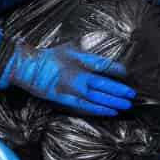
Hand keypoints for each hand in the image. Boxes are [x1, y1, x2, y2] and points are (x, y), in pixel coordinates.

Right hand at [0, 41, 134, 115]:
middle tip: (132, 94)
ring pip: (97, 98)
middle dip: (119, 90)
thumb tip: (101, 61)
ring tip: (126, 105)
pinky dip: (99, 109)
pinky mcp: (65, 100)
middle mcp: (77, 75)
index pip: (101, 65)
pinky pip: (86, 106)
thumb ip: (85, 54)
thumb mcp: (69, 48)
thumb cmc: (48, 57)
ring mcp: (71, 89)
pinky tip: (110, 111)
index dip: (115, 69)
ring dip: (113, 102)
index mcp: (78, 60)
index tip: (125, 72)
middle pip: (103, 84)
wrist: (27, 68)